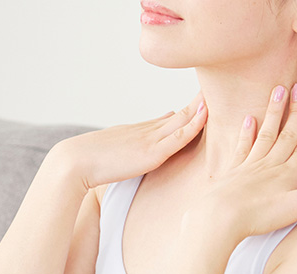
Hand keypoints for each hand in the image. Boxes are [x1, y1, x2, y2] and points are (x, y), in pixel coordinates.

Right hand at [53, 92, 207, 189]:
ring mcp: (152, 140)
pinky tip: (205, 114)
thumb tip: (158, 131)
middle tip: (221, 89)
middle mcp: (150, 131)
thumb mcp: (120, 148)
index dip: (193, 109)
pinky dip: (194, 124)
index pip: (174, 118)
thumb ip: (140, 144)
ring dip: (202, 107)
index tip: (208, 100)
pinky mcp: (152, 153)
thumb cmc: (93, 161)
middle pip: (183, 113)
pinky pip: (178, 137)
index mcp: (143, 132)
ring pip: (184, 120)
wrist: (75, 162)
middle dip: (202, 103)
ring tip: (220, 93)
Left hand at [185, 83, 296, 242]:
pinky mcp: (234, 171)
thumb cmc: (260, 216)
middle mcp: (271, 164)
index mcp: (289, 173)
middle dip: (294, 111)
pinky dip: (247, 132)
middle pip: (286, 134)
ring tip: (278, 91)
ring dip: (274, 113)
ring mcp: (251, 166)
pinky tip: (249, 120)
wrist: (221, 217)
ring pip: (266, 133)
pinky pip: (243, 146)